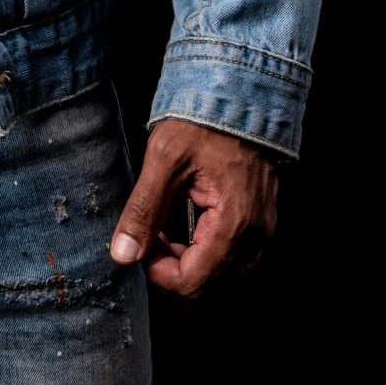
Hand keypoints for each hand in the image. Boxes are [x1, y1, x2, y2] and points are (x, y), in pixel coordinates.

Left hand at [110, 119, 278, 297]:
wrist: (241, 93)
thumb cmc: (204, 119)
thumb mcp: (164, 159)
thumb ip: (144, 209)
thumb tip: (122, 254)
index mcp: (234, 224)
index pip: (194, 284)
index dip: (159, 274)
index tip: (142, 244)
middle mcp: (256, 237)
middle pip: (211, 291)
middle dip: (174, 275)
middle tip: (151, 240)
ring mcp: (263, 233)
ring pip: (225, 282)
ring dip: (192, 271)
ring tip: (166, 237)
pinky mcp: (261, 225)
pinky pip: (236, 264)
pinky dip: (208, 261)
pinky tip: (187, 235)